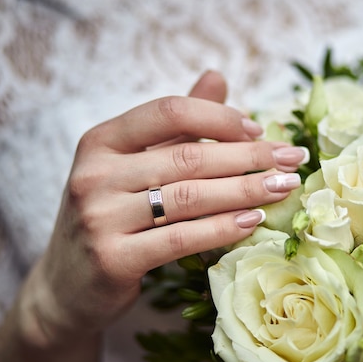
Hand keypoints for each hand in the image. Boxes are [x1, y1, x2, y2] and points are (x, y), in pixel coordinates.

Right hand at [20, 71, 306, 347]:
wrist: (69, 285)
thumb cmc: (113, 215)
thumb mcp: (135, 164)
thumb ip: (176, 125)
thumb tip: (217, 76)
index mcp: (101, 140)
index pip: (169, 111)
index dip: (220, 118)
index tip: (259, 130)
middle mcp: (95, 173)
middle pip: (189, 156)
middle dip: (250, 156)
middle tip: (293, 159)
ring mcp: (100, 217)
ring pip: (190, 196)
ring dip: (247, 190)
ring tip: (285, 187)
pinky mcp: (112, 259)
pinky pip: (181, 238)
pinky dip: (223, 228)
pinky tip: (254, 221)